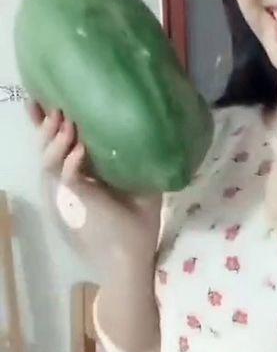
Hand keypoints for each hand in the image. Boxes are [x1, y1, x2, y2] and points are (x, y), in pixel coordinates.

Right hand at [27, 103, 161, 278]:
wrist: (135, 254)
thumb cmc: (139, 220)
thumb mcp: (141, 180)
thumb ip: (139, 156)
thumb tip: (155, 126)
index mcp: (82, 171)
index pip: (60, 142)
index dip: (50, 121)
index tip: (48, 98)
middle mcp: (72, 178)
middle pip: (48, 146)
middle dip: (46, 123)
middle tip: (56, 104)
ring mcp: (71, 189)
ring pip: (49, 159)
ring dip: (56, 139)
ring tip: (66, 122)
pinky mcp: (77, 200)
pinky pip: (67, 176)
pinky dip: (71, 161)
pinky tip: (79, 149)